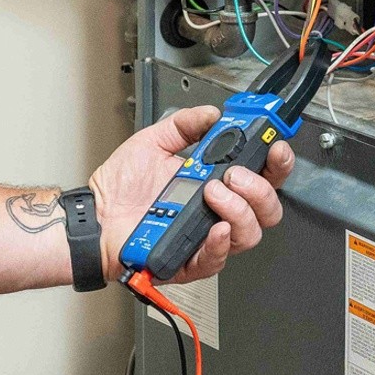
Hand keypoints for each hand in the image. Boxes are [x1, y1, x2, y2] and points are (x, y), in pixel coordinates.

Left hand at [90, 105, 292, 285]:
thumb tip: (212, 114)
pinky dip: (219, 242)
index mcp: (216, 181)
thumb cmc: (120, 186)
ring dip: (239, 210)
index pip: (264, 174)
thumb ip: (184, 124)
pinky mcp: (191, 260)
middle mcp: (218, 211)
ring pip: (250, 233)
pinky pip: (218, 258)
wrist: (96, 216)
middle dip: (260, 188)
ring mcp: (207, 237)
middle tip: (233, 174)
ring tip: (211, 193)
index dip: (278, 161)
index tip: (274, 145)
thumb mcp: (154, 142)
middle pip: (268, 208)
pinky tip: (214, 226)